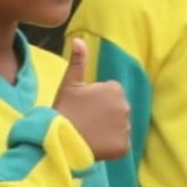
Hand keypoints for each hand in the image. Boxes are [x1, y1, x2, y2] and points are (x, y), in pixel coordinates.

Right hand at [55, 38, 129, 160]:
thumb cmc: (65, 109)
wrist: (61, 140)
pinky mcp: (124, 146)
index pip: (112, 92)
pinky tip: (97, 143)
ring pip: (120, 126)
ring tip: (91, 131)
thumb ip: (78, 61)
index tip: (85, 105)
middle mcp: (124, 107)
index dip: (98, 98)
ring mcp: (125, 128)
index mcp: (114, 89)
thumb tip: (79, 39)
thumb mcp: (69, 83)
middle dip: (106, 113)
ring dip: (109, 129)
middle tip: (87, 118)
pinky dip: (112, 145)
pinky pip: (121, 143)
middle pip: (117, 109)